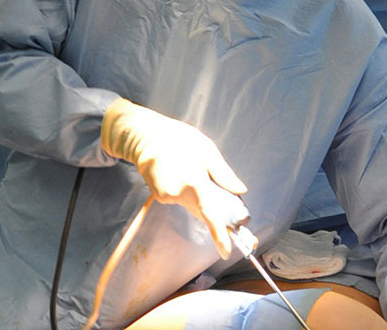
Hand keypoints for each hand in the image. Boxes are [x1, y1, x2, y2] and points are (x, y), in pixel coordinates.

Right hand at [101, 98, 246, 257]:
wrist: (146, 136)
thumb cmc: (179, 139)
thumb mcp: (207, 150)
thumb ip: (223, 173)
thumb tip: (240, 190)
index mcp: (194, 181)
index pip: (209, 213)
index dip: (219, 233)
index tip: (226, 250)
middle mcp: (178, 193)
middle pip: (202, 211)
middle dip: (214, 212)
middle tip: (220, 194)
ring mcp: (166, 196)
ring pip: (191, 205)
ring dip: (200, 197)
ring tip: (193, 171)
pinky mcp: (159, 196)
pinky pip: (180, 200)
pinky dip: (187, 193)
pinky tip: (183, 174)